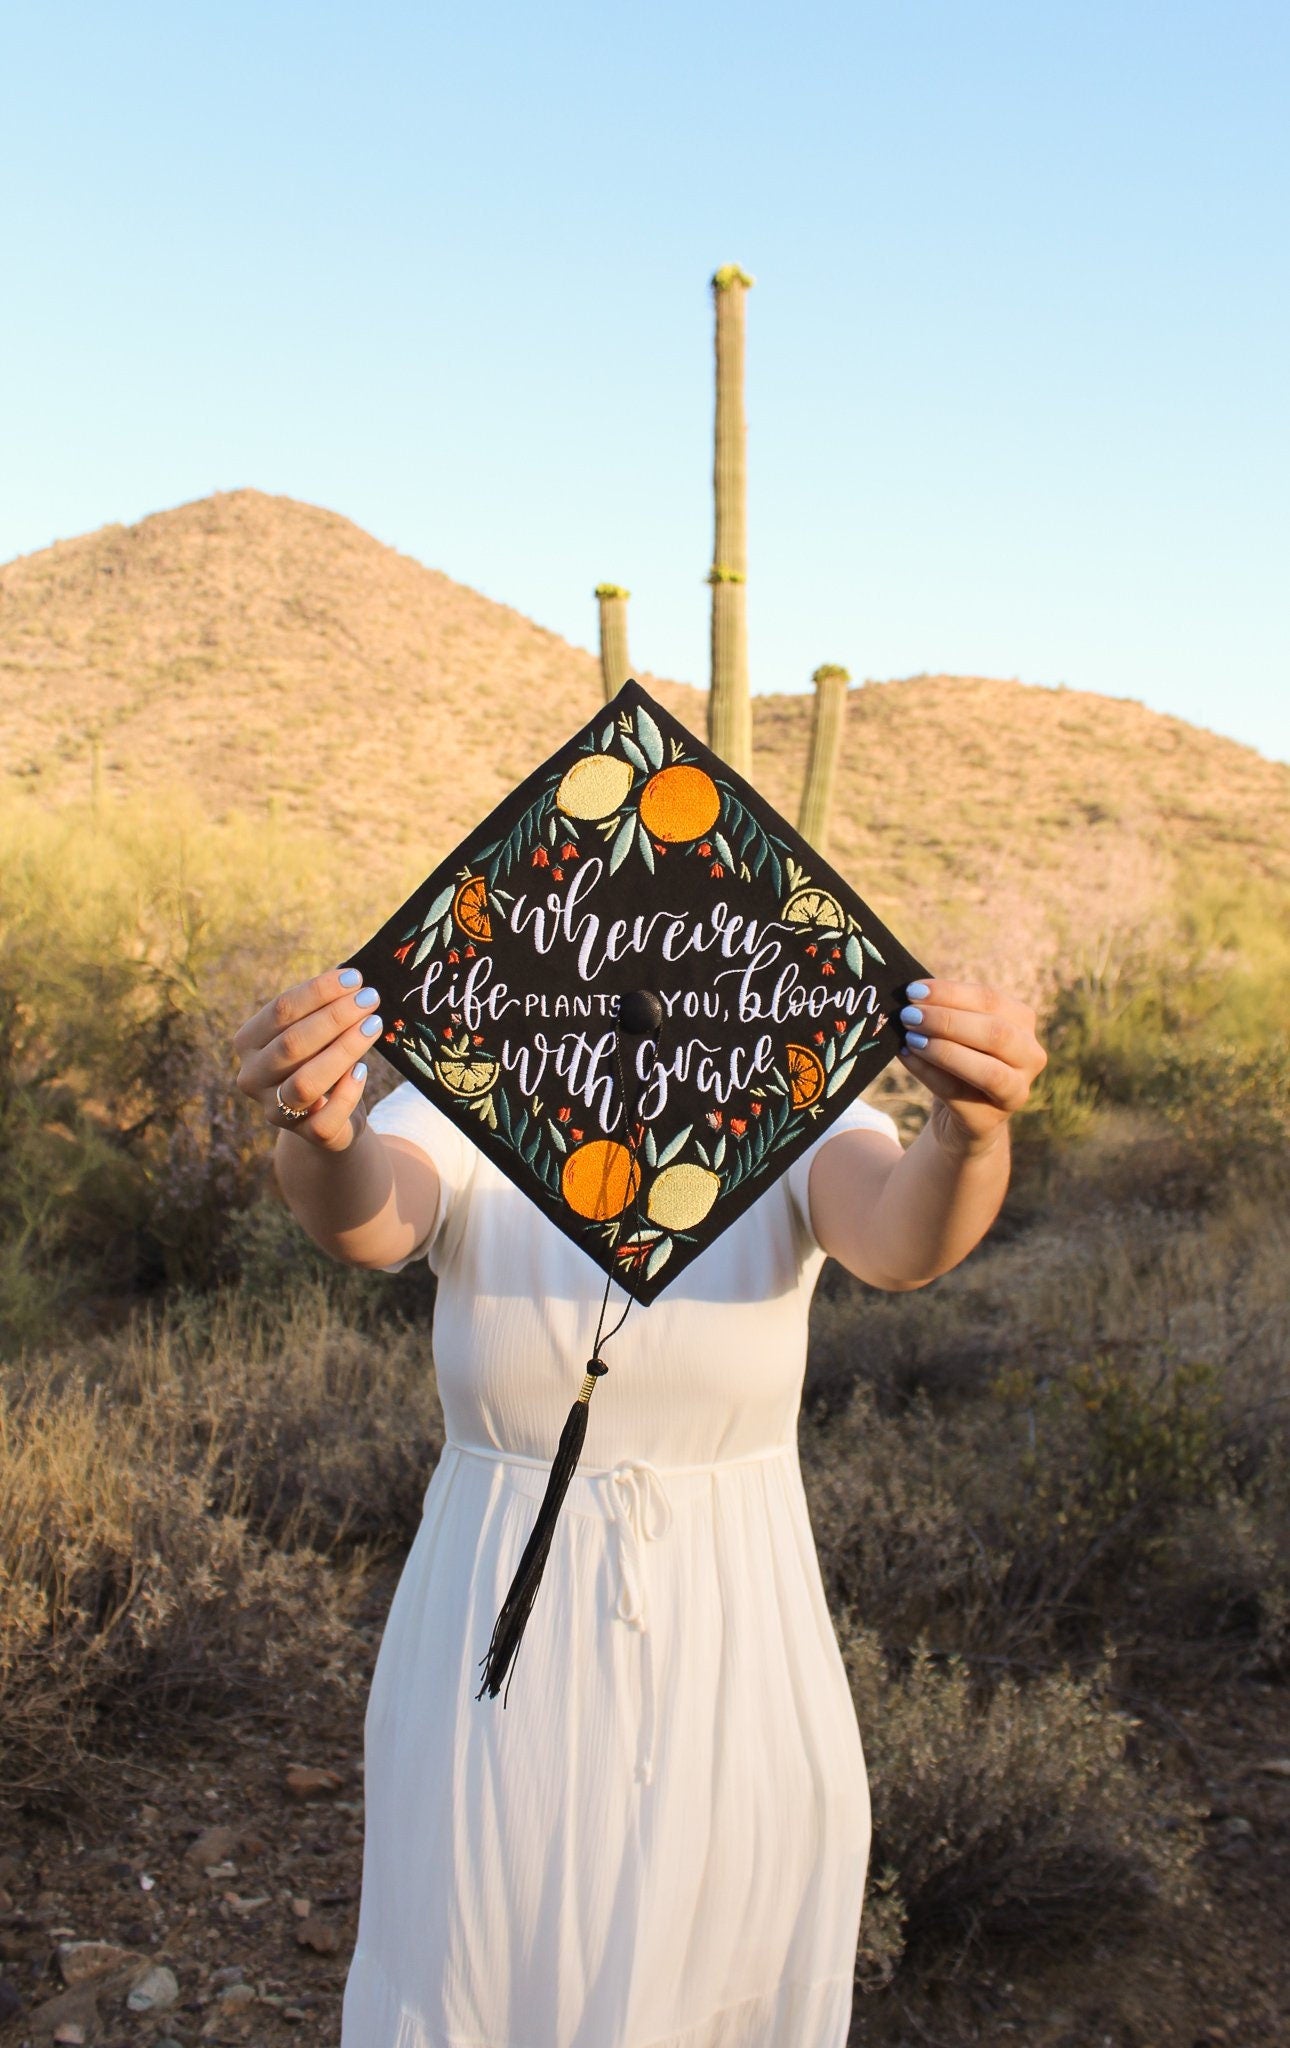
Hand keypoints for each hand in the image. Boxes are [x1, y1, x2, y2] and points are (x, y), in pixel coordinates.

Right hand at [233, 965, 383, 1152]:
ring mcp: (275, 1111)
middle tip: (370, 998)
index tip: (355, 978)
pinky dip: (346, 1092)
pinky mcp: (306, 1136)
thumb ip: (324, 1008)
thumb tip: (352, 979)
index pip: (280, 1010)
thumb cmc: (323, 1059)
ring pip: (306, 1082)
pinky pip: (326, 1118)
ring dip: (343, 1050)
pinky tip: (362, 1071)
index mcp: (248, 1042)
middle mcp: (252, 1077)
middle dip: (335, 1017)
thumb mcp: (317, 1032)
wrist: (332, 1117)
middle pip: (292, 1043)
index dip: (318, 992)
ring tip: (374, 1025)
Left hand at [895, 978, 1046, 1153]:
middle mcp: (1030, 1056)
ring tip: (910, 1037)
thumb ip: (944, 1012)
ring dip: (943, 1050)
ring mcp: (1017, 1091)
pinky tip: (906, 1056)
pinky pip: (957, 1093)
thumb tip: (910, 996)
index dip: (951, 993)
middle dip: (947, 1021)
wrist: (962, 1116)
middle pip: (996, 1033)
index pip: (991, 1000)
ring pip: (987, 1071)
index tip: (914, 989)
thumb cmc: (959, 1061)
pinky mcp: (990, 1119)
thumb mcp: (959, 1031)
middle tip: (909, 1014)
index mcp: (1023, 1022)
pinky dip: (927, 1072)